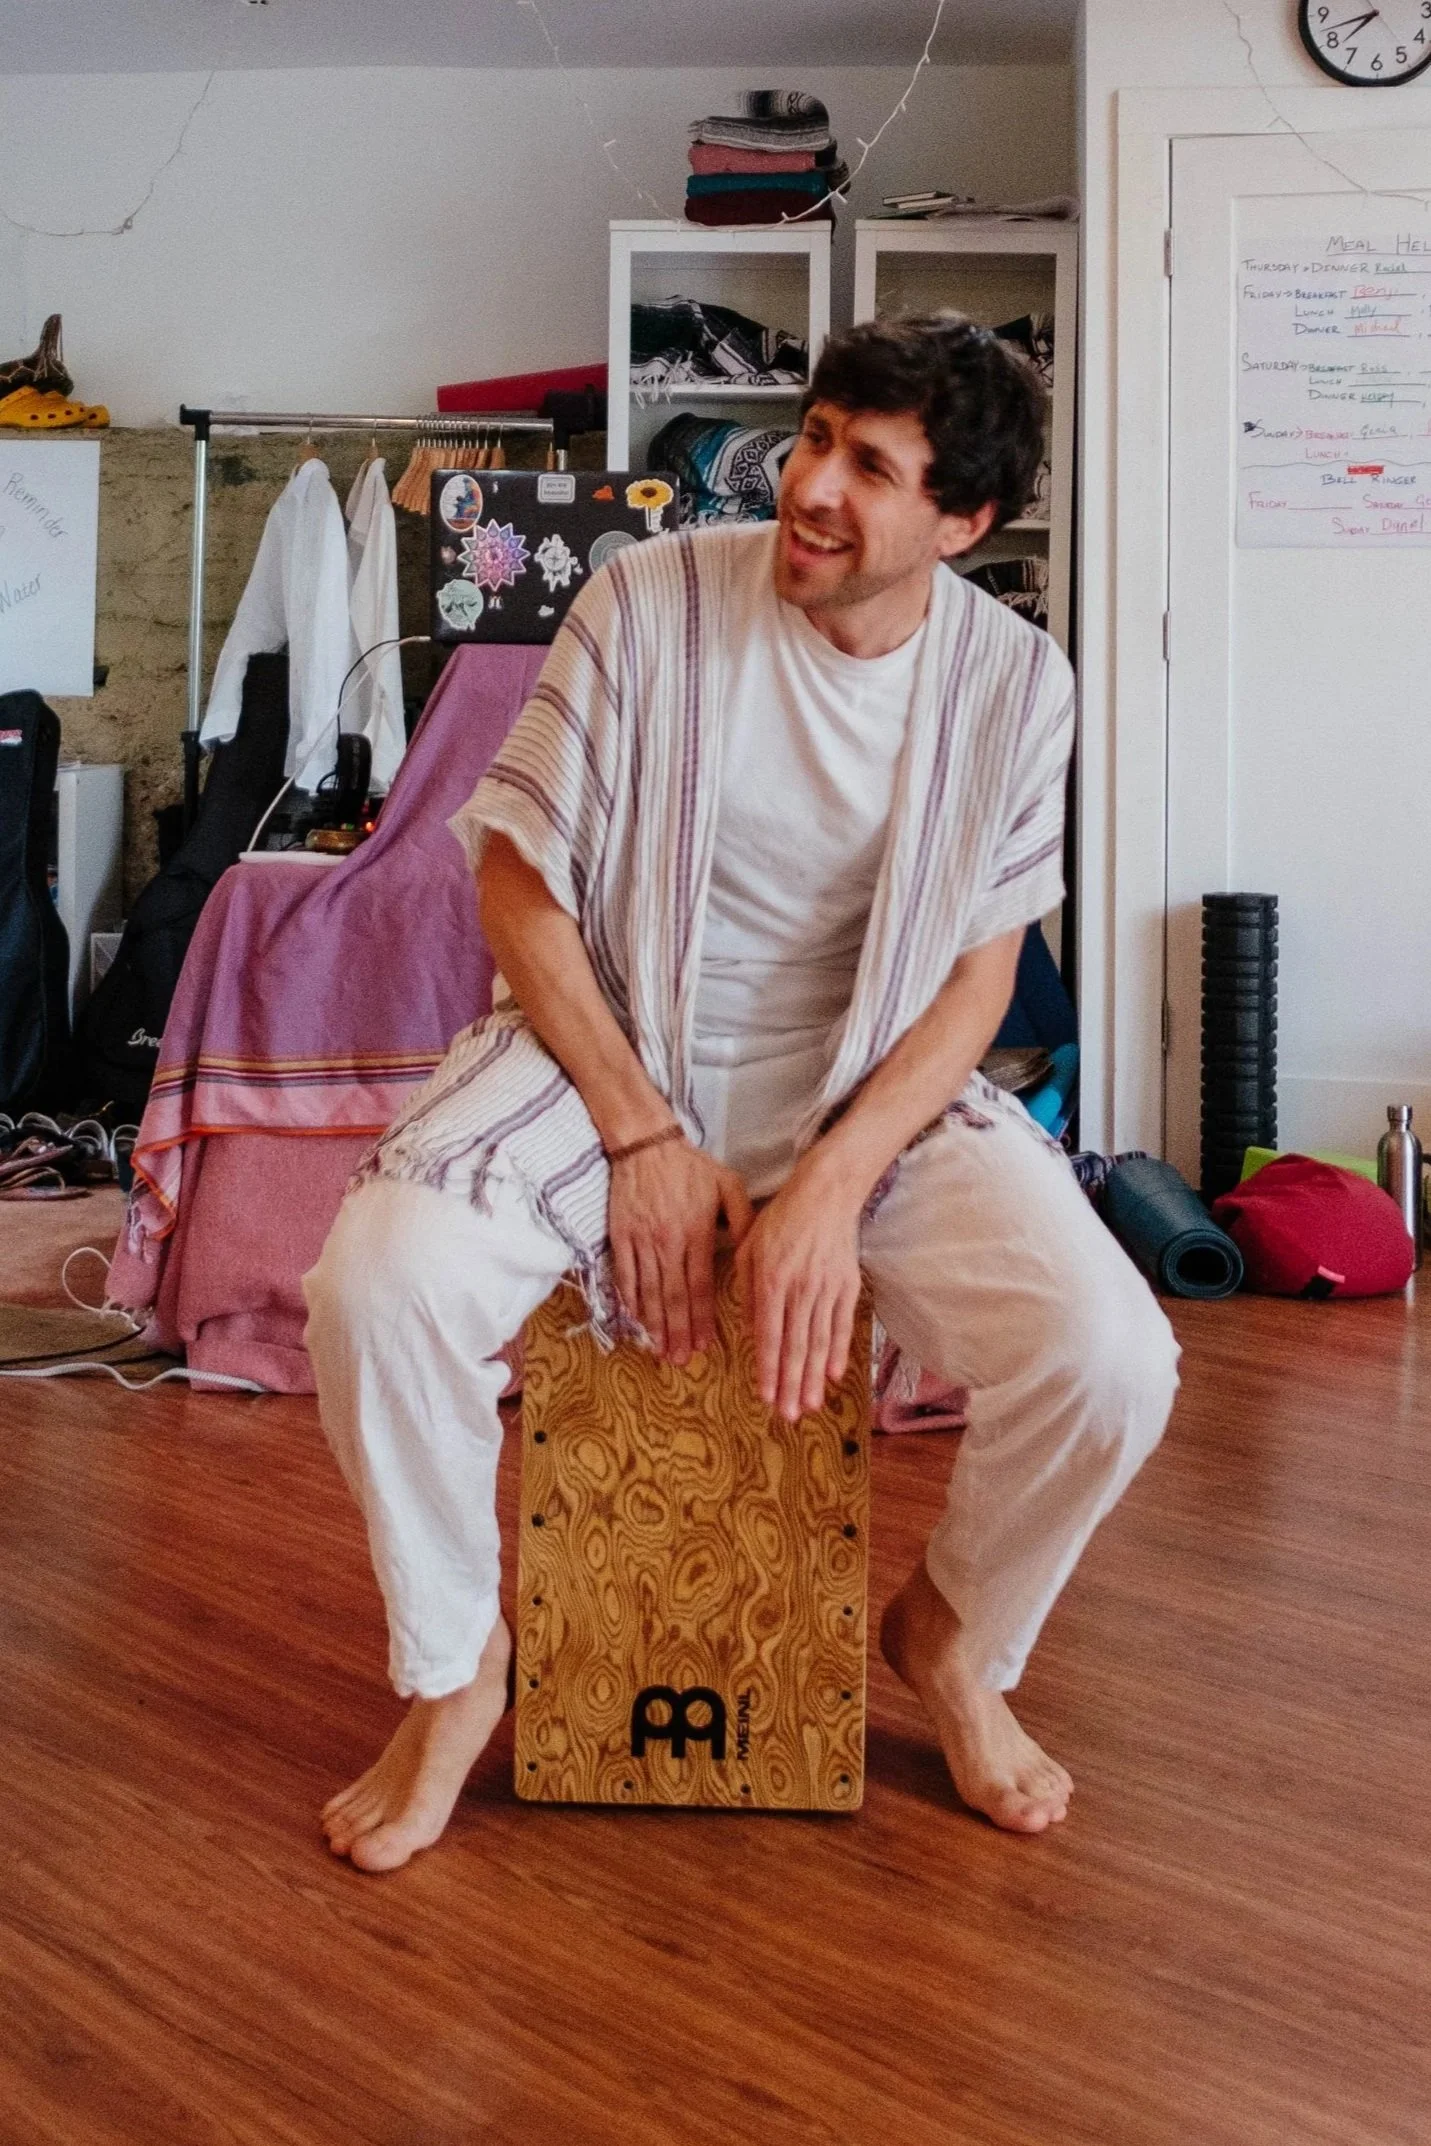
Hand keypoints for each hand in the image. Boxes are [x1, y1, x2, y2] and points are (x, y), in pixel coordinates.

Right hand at [609, 1138, 753, 1363]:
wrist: (646, 1145)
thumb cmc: (691, 1167)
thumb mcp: (728, 1186)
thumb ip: (744, 1220)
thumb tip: (754, 1255)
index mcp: (698, 1232)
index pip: (700, 1285)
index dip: (702, 1318)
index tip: (705, 1345)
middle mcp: (669, 1241)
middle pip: (674, 1296)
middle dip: (678, 1332)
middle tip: (681, 1360)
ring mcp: (642, 1241)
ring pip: (648, 1292)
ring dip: (655, 1325)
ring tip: (661, 1350)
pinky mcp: (620, 1237)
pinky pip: (625, 1276)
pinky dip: (630, 1301)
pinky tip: (637, 1321)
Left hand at [734, 1158, 863, 1421]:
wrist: (826, 1192)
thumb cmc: (780, 1218)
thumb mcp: (749, 1246)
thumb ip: (747, 1289)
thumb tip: (749, 1330)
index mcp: (772, 1280)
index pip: (768, 1334)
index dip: (767, 1368)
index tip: (765, 1396)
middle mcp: (801, 1289)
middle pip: (795, 1345)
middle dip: (791, 1384)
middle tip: (788, 1416)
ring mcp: (827, 1288)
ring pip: (819, 1340)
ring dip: (813, 1376)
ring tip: (810, 1405)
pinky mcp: (847, 1285)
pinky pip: (842, 1324)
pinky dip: (838, 1350)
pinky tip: (833, 1374)